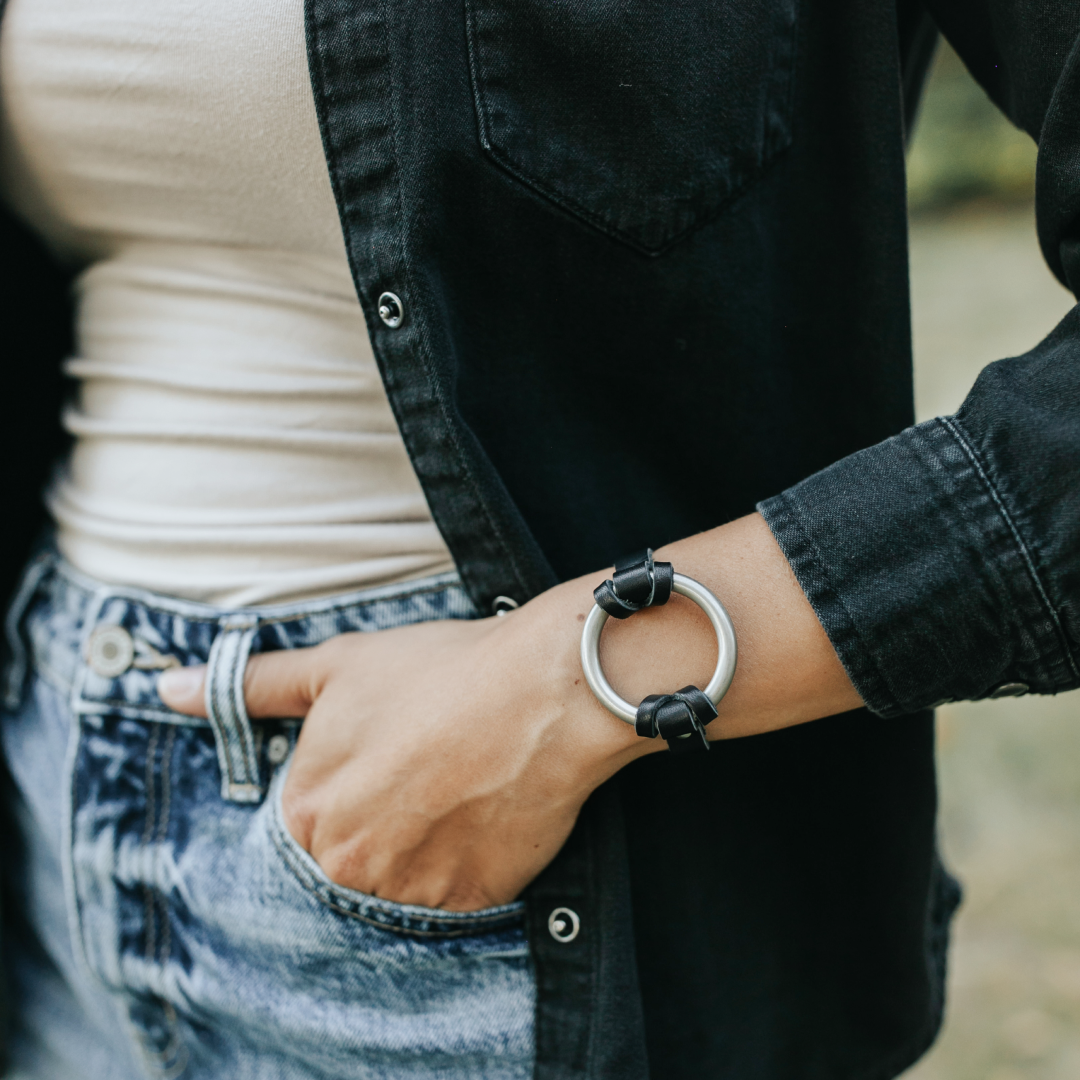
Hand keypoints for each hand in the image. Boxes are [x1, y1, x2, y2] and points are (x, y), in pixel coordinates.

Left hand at [158, 513, 861, 910]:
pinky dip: (471, 857)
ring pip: (405, 874)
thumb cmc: (438, 670)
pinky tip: (488, 808)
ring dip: (429, 840)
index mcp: (307, 808)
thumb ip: (250, 687)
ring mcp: (409, 888)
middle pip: (355, 851)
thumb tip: (164, 689)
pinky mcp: (468, 901)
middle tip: (434, 764)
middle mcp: (347, 862)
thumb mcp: (338, 666)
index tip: (398, 746)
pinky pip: (457, 890)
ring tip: (465, 782)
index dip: (359, 773)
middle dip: (389, 812)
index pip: (313, 813)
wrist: (540, 692)